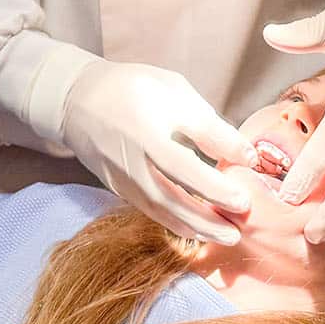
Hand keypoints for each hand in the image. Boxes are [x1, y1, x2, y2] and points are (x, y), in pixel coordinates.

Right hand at [58, 59, 259, 244]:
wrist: (78, 99)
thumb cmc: (134, 88)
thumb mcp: (174, 93)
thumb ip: (210, 126)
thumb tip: (246, 157)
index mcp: (145, 132)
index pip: (184, 167)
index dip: (215, 187)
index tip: (244, 199)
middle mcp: (131, 162)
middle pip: (171, 199)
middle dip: (206, 219)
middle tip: (238, 231)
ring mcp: (121, 178)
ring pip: (160, 211)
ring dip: (194, 227)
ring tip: (225, 235)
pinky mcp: (118, 188)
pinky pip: (149, 211)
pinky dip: (175, 222)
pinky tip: (197, 228)